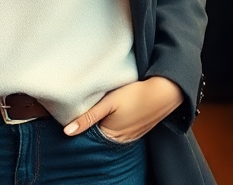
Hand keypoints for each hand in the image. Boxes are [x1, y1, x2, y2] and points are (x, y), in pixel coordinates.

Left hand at [62, 77, 184, 142]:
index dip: (80, 125)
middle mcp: (120, 140)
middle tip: (83, 108)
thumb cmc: (136, 95)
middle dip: (90, 125)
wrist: (165, 91)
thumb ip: (88, 117)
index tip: (72, 114)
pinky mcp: (138, 130)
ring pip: (109, 132)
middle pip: (98, 135)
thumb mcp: (108, 103)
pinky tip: (113, 112)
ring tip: (98, 109)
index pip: (88, 136)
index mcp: (111, 136)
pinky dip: (114, 123)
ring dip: (103, 123)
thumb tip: (67, 132)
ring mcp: (130, 136)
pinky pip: (120, 130)